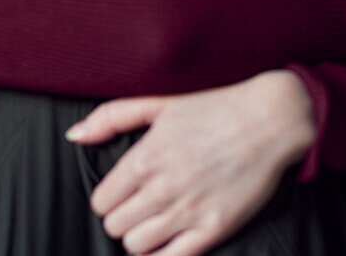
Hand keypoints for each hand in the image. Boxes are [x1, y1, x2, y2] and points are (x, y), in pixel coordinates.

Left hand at [64, 71, 316, 255]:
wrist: (271, 119)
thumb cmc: (214, 109)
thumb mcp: (160, 104)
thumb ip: (112, 117)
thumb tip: (74, 136)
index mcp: (144, 157)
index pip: (101, 201)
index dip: (110, 199)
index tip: (125, 193)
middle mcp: (162, 186)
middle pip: (115, 226)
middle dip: (124, 218)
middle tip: (141, 207)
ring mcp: (188, 210)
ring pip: (136, 246)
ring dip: (141, 238)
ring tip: (156, 223)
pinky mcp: (214, 228)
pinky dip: (162, 255)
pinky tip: (170, 240)